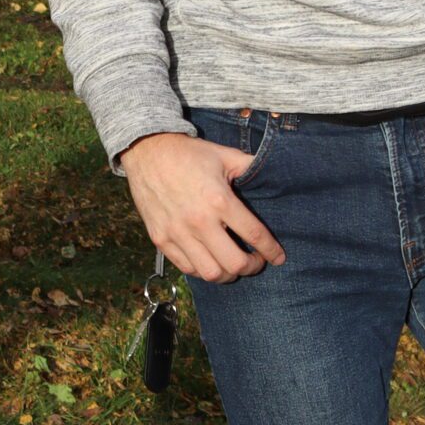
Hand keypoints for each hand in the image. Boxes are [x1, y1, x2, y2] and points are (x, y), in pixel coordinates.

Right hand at [119, 132, 285, 283]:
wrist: (146, 150)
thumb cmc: (188, 153)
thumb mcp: (223, 154)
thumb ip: (249, 165)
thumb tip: (272, 170)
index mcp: (219, 200)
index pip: (254, 235)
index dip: (271, 251)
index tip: (278, 257)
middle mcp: (199, 221)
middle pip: (234, 263)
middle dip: (251, 267)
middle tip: (255, 261)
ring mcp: (177, 233)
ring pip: (211, 273)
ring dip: (227, 274)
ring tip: (232, 265)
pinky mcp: (161, 239)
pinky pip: (187, 268)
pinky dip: (202, 270)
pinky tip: (209, 260)